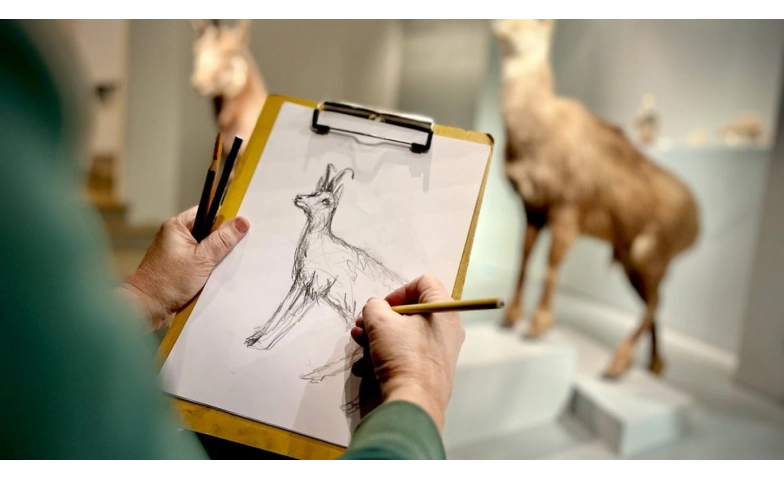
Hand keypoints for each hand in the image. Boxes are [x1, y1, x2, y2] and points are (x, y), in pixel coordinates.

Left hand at [119, 206, 249, 330]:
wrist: (147, 308)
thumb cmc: (168, 282)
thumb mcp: (201, 259)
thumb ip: (222, 241)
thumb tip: (242, 222)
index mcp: (177, 226)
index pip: (208, 212)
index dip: (225, 218)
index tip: (243, 226)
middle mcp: (177, 236)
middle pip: (209, 231)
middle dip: (224, 240)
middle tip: (239, 247)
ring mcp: (179, 252)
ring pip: (207, 248)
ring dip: (218, 256)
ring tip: (229, 263)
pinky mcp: (181, 267)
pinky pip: (202, 261)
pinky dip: (211, 267)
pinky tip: (219, 274)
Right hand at [351, 274, 464, 431]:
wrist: (414, 401)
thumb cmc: (402, 356)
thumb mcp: (379, 323)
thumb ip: (374, 306)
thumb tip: (375, 308)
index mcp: (444, 309)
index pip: (423, 283)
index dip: (398, 290)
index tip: (382, 307)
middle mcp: (449, 327)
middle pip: (413, 309)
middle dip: (383, 315)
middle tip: (363, 324)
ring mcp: (443, 349)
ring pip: (408, 331)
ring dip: (381, 333)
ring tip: (359, 341)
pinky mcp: (434, 367)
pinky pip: (411, 349)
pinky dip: (391, 349)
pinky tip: (368, 360)